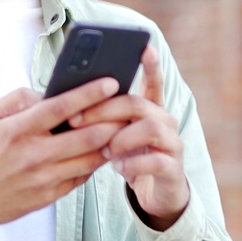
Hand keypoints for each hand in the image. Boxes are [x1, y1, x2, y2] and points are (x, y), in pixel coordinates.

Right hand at [0, 78, 123, 240]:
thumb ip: (18, 100)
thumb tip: (47, 94)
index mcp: (17, 131)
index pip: (62, 107)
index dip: (90, 93)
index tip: (110, 82)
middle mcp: (34, 155)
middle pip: (87, 135)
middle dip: (112, 119)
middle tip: (127, 107)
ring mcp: (43, 179)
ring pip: (90, 159)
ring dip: (109, 143)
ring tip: (120, 129)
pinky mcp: (48, 197)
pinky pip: (80, 178)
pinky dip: (93, 163)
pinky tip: (99, 152)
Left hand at [67, 47, 188, 229]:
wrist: (155, 193)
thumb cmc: (128, 157)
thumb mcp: (114, 135)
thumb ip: (102, 117)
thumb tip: (68, 101)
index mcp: (150, 109)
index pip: (152, 82)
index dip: (150, 65)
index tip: (145, 47)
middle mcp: (165, 120)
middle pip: (136, 103)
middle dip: (104, 109)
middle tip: (75, 120)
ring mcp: (172, 143)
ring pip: (150, 127)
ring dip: (120, 137)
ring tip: (104, 150)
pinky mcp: (173, 168)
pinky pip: (155, 160)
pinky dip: (133, 163)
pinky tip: (120, 168)